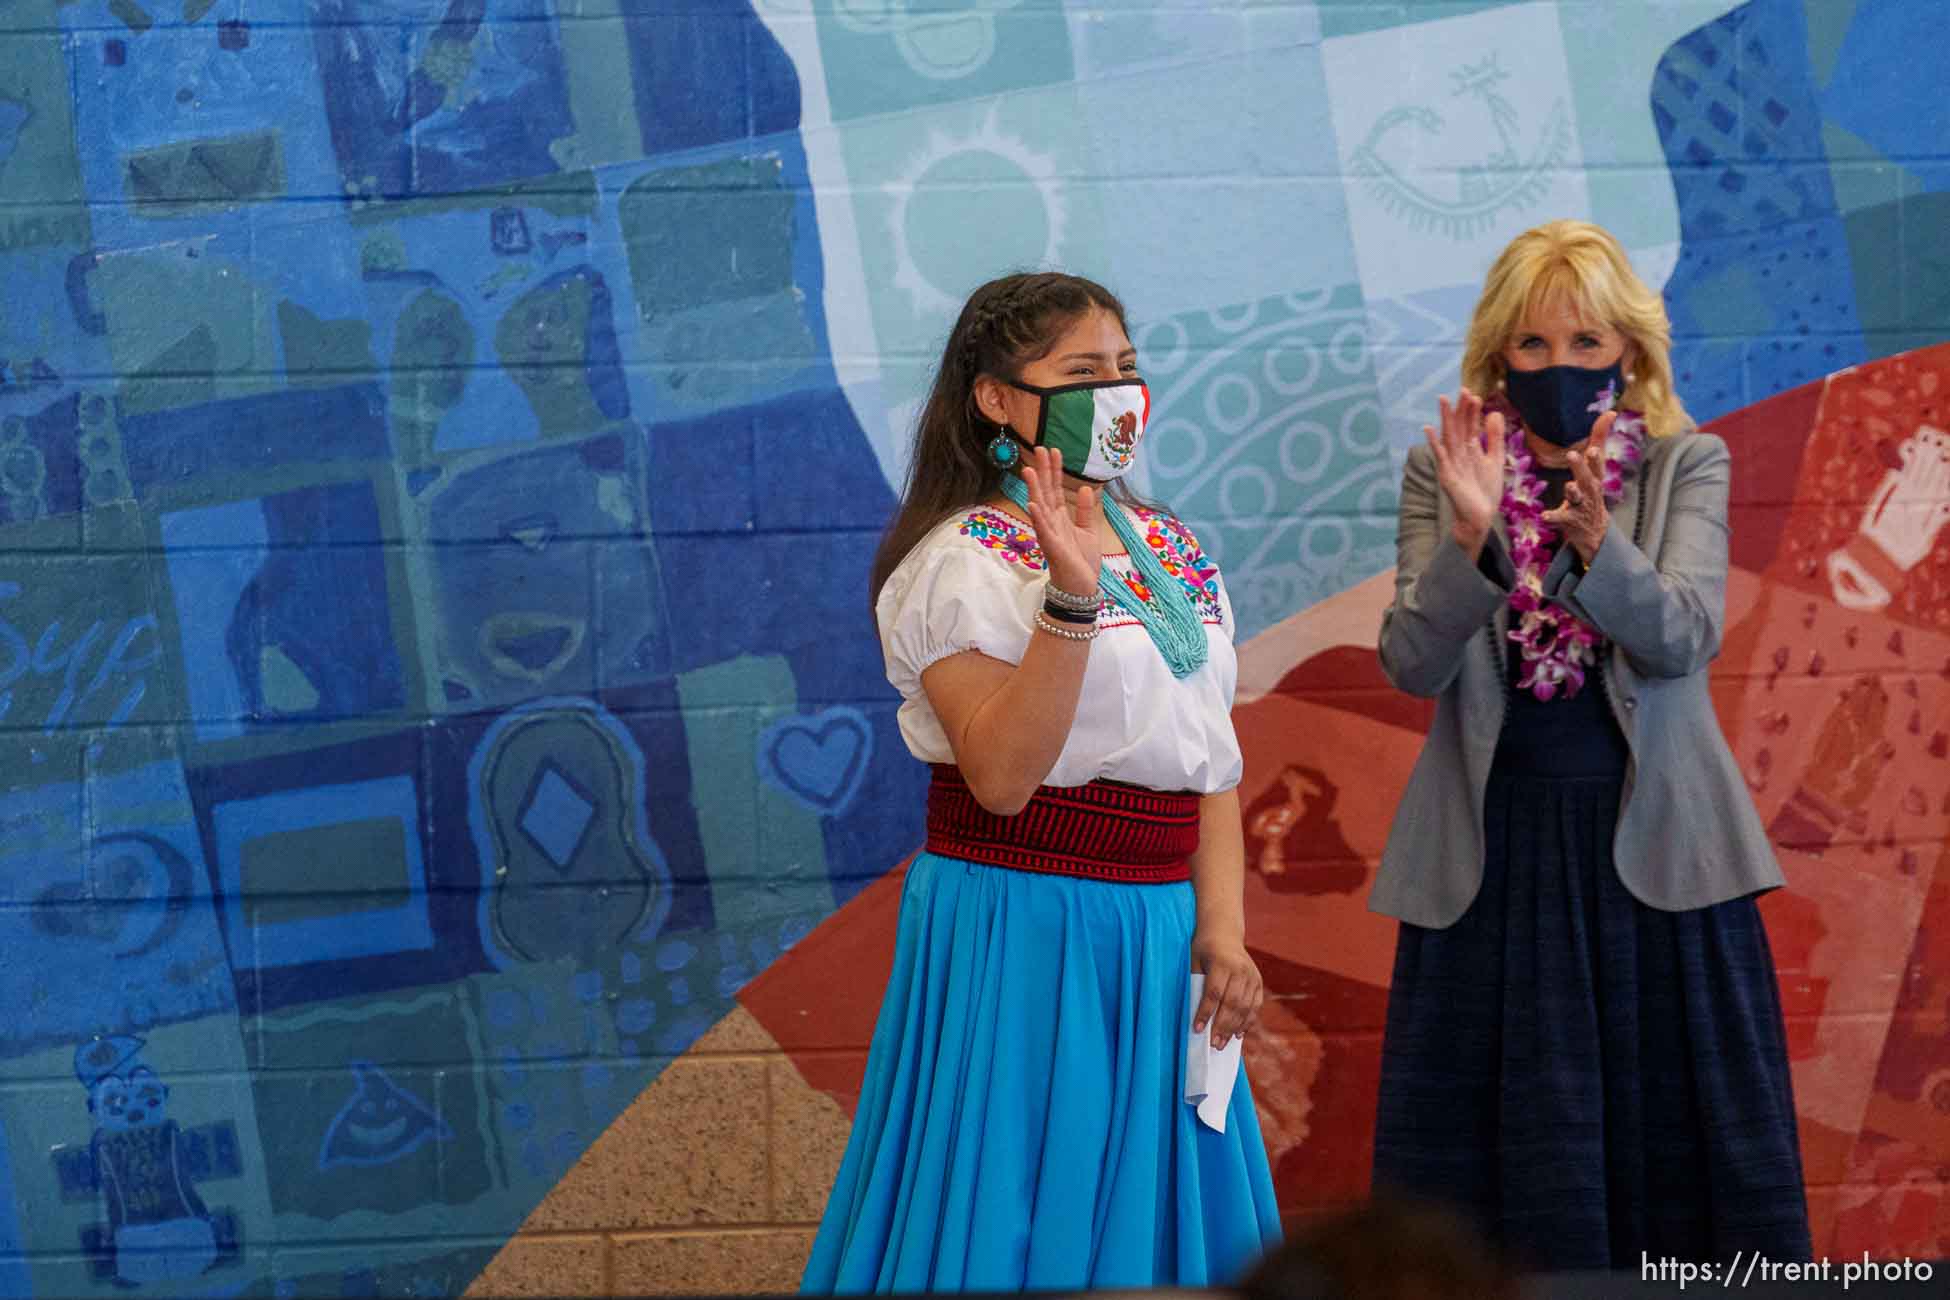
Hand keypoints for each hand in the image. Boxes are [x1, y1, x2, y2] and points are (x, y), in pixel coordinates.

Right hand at [1021, 445, 1100, 595]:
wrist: (1081, 587)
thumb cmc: (1082, 561)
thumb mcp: (1088, 530)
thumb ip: (1084, 510)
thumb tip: (1084, 488)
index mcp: (1060, 518)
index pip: (1055, 489)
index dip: (1054, 470)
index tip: (1054, 451)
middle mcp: (1051, 522)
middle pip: (1045, 492)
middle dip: (1042, 471)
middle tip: (1039, 448)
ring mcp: (1049, 534)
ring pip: (1040, 507)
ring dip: (1034, 489)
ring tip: (1029, 470)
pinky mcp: (1052, 548)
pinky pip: (1043, 530)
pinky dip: (1037, 517)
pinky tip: (1033, 504)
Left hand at [1190, 930, 1262, 1046]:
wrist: (1223, 932)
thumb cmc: (1203, 949)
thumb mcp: (1194, 961)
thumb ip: (1196, 984)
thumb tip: (1194, 1014)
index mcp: (1222, 963)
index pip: (1214, 992)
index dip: (1205, 1012)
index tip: (1197, 1029)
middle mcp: (1240, 970)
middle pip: (1232, 1003)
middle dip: (1222, 1026)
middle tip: (1213, 1044)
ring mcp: (1252, 976)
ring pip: (1245, 1008)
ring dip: (1233, 1028)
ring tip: (1222, 1043)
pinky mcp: (1258, 982)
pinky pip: (1255, 1006)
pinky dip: (1247, 1022)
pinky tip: (1238, 1035)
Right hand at [1425, 389, 1503, 549]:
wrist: (1479, 518)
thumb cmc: (1484, 491)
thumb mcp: (1494, 460)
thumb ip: (1494, 438)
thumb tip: (1494, 413)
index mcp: (1469, 450)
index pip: (1470, 425)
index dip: (1472, 411)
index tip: (1475, 395)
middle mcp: (1458, 454)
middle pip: (1459, 427)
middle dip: (1461, 410)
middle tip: (1463, 390)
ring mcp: (1451, 464)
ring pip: (1449, 437)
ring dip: (1446, 419)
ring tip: (1443, 400)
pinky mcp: (1447, 476)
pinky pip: (1440, 457)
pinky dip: (1434, 443)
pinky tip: (1429, 429)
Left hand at [1541, 413, 1615, 562]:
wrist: (1595, 530)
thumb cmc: (1592, 489)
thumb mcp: (1597, 466)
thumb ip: (1599, 438)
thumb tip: (1610, 411)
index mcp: (1595, 476)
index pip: (1598, 465)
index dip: (1596, 457)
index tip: (1593, 448)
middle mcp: (1590, 490)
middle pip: (1588, 478)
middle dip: (1581, 467)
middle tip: (1572, 455)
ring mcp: (1581, 506)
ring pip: (1577, 497)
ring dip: (1573, 491)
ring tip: (1569, 486)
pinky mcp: (1570, 520)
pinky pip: (1560, 518)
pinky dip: (1553, 517)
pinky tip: (1544, 516)